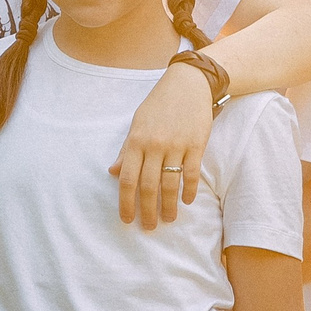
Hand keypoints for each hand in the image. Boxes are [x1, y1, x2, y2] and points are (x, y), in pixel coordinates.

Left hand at [112, 63, 214, 228]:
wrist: (188, 84)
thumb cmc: (159, 104)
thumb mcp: (137, 124)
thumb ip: (127, 150)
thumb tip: (113, 172)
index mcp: (136, 141)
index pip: (128, 179)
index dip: (126, 203)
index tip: (127, 220)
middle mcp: (155, 145)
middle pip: (149, 186)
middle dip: (147, 211)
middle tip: (149, 227)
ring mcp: (177, 145)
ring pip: (170, 184)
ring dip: (169, 206)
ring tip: (169, 219)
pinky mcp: (196, 144)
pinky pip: (191, 173)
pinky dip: (189, 190)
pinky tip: (187, 201)